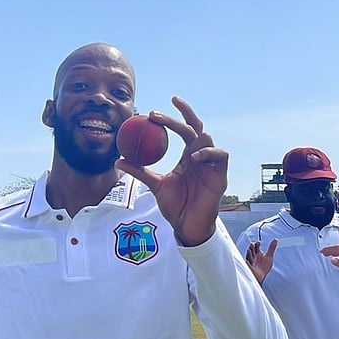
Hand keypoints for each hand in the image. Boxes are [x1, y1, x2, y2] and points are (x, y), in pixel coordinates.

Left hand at [117, 97, 226, 246]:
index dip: (175, 115)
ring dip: (193, 135)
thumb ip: (140, 171)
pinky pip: (221, 155)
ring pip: (208, 139)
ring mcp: (211, 165)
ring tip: (177, 138)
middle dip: (182, 114)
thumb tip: (117, 160)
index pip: (185, 128)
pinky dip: (209, 152)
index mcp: (187, 156)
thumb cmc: (175, 206)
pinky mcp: (220, 176)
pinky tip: (195, 157)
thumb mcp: (154, 185)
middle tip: (158, 114)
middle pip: (195, 127)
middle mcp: (200, 157)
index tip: (154, 111)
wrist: (187, 226)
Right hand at [244, 239, 276, 283]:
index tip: (259, 242)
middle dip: (252, 247)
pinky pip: (247, 262)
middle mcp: (254, 256)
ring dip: (249, 252)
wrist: (261, 276)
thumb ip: (271, 248)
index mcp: (258, 253)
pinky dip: (247, 260)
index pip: (257, 246)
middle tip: (253, 244)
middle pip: (252, 249)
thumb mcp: (269, 256)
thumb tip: (275, 240)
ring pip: (249, 255)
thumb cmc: (264, 267)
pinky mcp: (249, 266)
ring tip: (250, 250)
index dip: (257, 244)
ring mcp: (251, 260)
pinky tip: (248, 258)